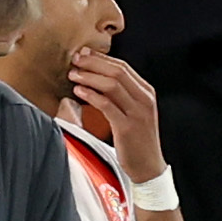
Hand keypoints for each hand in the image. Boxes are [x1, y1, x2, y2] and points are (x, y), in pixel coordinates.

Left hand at [66, 48, 167, 181]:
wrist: (148, 167)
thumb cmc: (137, 140)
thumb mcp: (135, 112)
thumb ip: (122, 95)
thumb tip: (98, 77)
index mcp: (146, 93)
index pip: (123, 67)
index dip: (101, 58)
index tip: (84, 53)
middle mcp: (144, 100)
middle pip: (117, 71)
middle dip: (93, 63)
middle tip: (75, 59)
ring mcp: (137, 113)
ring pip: (112, 85)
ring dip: (89, 77)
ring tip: (73, 75)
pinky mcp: (127, 127)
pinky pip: (106, 105)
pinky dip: (91, 95)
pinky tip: (78, 92)